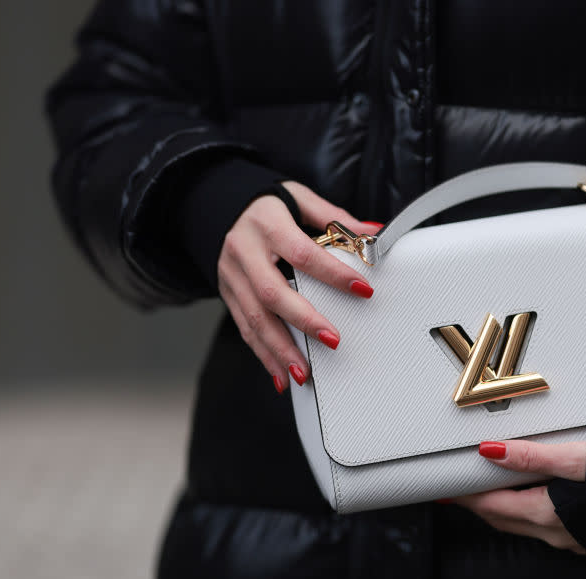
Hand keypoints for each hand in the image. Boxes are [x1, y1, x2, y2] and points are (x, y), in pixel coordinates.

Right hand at [217, 181, 382, 392]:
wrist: (213, 203)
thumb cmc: (263, 204)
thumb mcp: (298, 197)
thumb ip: (333, 217)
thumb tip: (372, 231)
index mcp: (268, 225)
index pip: (303, 253)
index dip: (333, 273)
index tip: (362, 289)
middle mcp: (245, 252)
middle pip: (273, 293)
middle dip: (304, 321)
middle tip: (333, 340)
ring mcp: (232, 275)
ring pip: (255, 318)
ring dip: (280, 349)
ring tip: (303, 373)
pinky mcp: (227, 294)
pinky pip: (245, 328)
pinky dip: (263, 354)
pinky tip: (281, 374)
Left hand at [447, 440, 585, 554]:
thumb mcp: (579, 459)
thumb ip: (533, 456)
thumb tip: (493, 452)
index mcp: (546, 513)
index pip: (490, 506)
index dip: (466, 496)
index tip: (449, 487)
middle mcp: (554, 532)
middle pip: (501, 519)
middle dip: (478, 504)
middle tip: (462, 489)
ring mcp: (569, 540)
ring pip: (521, 526)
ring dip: (502, 510)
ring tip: (489, 492)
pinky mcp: (582, 538)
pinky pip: (542, 528)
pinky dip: (526, 514)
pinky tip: (530, 501)